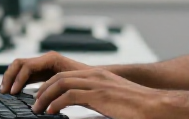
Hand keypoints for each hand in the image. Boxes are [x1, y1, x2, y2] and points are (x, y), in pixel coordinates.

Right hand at [0, 51, 92, 93]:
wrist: (101, 75)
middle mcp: (46, 59)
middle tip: (4, 91)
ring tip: (5, 92)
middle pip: (19, 63)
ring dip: (11, 78)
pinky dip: (18, 81)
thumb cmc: (90, 79)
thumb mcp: (73, 83)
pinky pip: (25, 74)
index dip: (18, 79)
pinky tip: (15, 92)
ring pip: (20, 68)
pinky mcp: (43, 72)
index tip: (13, 92)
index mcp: (52, 59)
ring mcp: (43, 64)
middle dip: (9, 76)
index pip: (27, 65)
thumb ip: (58, 87)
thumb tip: (42, 96)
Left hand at [33, 68, 173, 118]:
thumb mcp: (110, 100)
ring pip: (61, 84)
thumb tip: (81, 110)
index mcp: (98, 75)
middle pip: (59, 77)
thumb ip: (94, 100)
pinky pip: (69, 96)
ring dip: (45, 97)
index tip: (41, 97)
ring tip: (38, 110)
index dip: (49, 85)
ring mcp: (97, 83)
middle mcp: (95, 75)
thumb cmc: (136, 107)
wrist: (154, 106)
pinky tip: (51, 112)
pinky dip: (56, 103)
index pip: (66, 75)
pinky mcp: (99, 95)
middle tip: (34, 104)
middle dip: (43, 90)